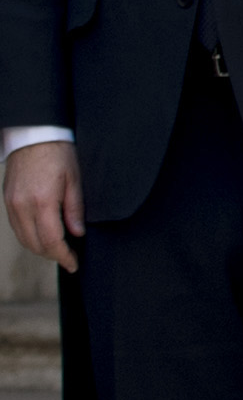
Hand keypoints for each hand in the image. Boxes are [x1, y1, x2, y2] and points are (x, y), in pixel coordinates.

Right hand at [5, 140, 82, 272]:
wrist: (34, 135)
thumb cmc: (58, 153)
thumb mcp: (75, 179)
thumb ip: (75, 208)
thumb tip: (77, 233)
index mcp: (42, 202)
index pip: (52, 240)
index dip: (63, 256)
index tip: (73, 264)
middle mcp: (22, 206)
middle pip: (35, 244)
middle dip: (53, 255)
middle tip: (69, 258)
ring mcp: (11, 204)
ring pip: (23, 238)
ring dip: (40, 248)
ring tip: (59, 250)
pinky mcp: (8, 200)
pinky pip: (16, 227)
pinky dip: (29, 237)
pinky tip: (43, 236)